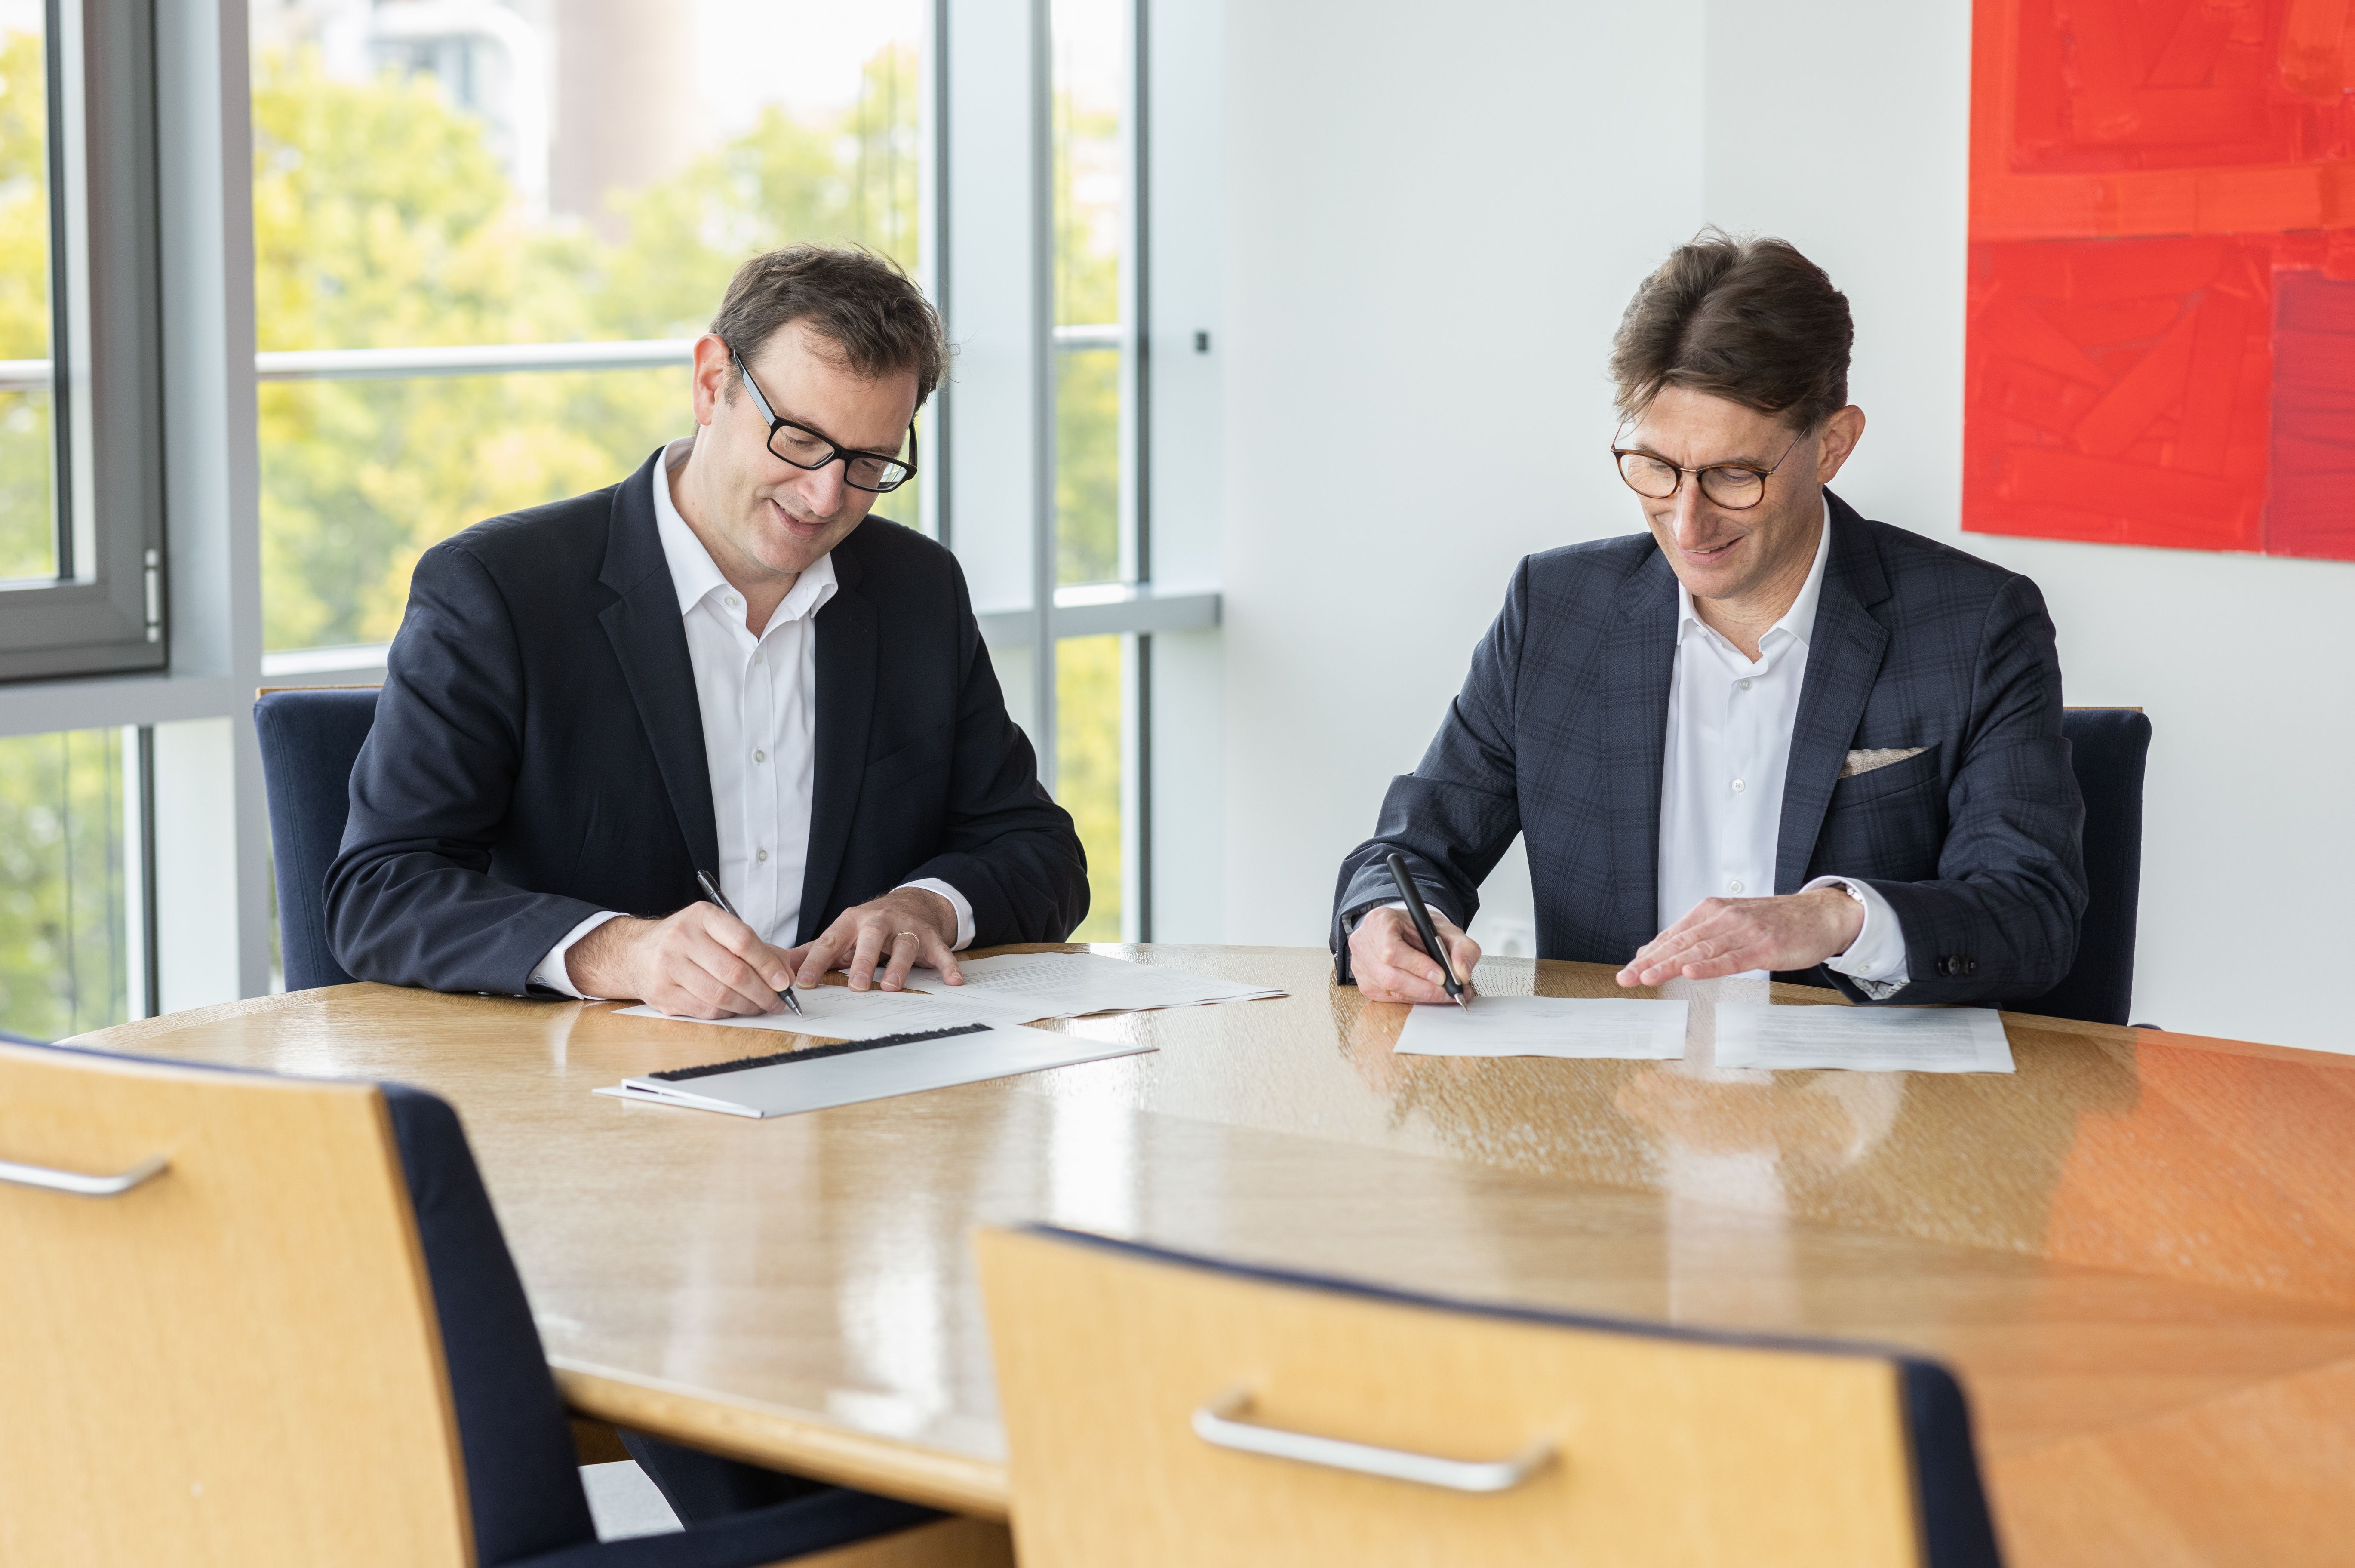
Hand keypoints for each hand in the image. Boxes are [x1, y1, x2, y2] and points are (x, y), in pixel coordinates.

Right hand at [566, 905, 795, 1018]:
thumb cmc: (688, 942)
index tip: (785, 981)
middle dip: (763, 992)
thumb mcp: (717, 930)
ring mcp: (668, 966)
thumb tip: (789, 972)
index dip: (769, 964)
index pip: (743, 940)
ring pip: (720, 995)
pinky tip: (735, 1009)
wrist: (637, 953)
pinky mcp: (662, 993)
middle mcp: (682, 938)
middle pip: (734, 972)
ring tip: (760, 1007)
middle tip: (777, 1002)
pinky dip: (727, 1014)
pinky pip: (705, 1010)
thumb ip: (754, 947)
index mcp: (702, 916)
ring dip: (748, 1006)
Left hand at [787, 887, 962, 992]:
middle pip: (871, 938)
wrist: (909, 904)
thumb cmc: (867, 928)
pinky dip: (948, 965)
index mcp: (851, 923)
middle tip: (857, 986)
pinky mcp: (930, 937)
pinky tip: (954, 980)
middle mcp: (879, 922)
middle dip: (863, 961)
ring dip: (899, 967)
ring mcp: (906, 929)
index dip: (815, 962)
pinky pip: (940, 951)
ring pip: (904, 945)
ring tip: (892, 987)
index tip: (802, 983)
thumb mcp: (840, 936)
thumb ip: (812, 953)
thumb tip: (778, 968)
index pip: (830, 942)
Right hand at [1349, 905, 1480, 1004]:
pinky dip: (1411, 997)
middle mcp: (1363, 943)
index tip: (1441, 975)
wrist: (1405, 930)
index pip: (1392, 950)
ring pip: (1390, 990)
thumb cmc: (1421, 929)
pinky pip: (1389, 997)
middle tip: (1449, 992)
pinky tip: (1425, 991)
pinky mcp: (1364, 983)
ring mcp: (1360, 965)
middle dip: (1424, 988)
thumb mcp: (1447, 930)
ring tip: (1443, 993)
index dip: (1417, 966)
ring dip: (1421, 995)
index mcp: (1379, 921)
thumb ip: (1462, 948)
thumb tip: (1462, 974)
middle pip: (1390, 976)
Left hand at [1615, 887, 1862, 986]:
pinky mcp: (1765, 947)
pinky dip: (1710, 966)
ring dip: (1672, 965)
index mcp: (1713, 911)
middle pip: (1681, 943)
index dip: (1649, 954)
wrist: (1819, 915)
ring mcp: (1745, 932)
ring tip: (1647, 977)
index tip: (1628, 970)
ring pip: (1701, 951)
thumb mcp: (1731, 922)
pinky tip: (1692, 972)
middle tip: (1627, 977)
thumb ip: (1698, 936)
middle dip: (1651, 962)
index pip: (1674, 935)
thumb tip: (1657, 953)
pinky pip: (1733, 959)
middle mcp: (1725, 919)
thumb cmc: (1774, 921)